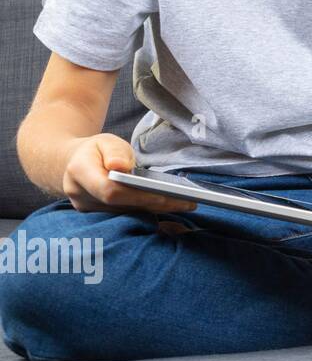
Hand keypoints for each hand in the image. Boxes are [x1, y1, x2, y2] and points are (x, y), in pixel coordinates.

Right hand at [64, 133, 194, 214]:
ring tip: (187, 205)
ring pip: (127, 215)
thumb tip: (120, 166)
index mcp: (79, 174)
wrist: (74, 164)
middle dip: (156, 205)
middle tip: (188, 202)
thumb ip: (114, 151)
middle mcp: (81, 197)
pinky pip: (128, 218)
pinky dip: (151, 216)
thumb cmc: (95, 150)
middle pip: (122, 206)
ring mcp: (89, 211)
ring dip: (157, 211)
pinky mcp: (101, 218)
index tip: (165, 194)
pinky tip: (174, 218)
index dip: (138, 195)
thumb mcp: (105, 141)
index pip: (111, 191)